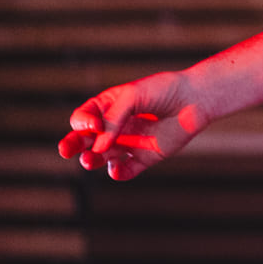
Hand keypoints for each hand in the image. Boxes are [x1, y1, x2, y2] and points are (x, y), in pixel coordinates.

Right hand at [59, 72, 210, 180]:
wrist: (196, 99)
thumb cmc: (164, 90)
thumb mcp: (133, 96)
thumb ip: (113, 119)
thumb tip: (98, 147)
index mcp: (109, 107)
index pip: (83, 118)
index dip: (82, 123)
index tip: (95, 124)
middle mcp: (116, 127)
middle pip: (85, 140)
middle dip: (73, 145)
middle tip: (66, 150)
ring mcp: (129, 142)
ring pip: (102, 158)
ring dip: (92, 160)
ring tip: (89, 160)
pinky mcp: (145, 157)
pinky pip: (126, 170)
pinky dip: (118, 173)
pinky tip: (116, 170)